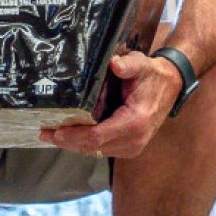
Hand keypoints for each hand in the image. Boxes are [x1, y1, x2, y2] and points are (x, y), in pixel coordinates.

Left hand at [40, 50, 183, 159]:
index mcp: (134, 123)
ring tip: (52, 134)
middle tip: (44, 133)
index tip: (55, 132)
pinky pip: (102, 148)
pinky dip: (85, 143)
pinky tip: (70, 134)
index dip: (75, 136)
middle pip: (93, 147)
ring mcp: (132, 147)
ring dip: (74, 143)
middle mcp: (133, 140)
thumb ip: (128, 65)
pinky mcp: (129, 147)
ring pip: (96, 151)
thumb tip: (114, 64)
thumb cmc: (152, 76)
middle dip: (68, 142)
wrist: (171, 86)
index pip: (98, 136)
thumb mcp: (141, 64)